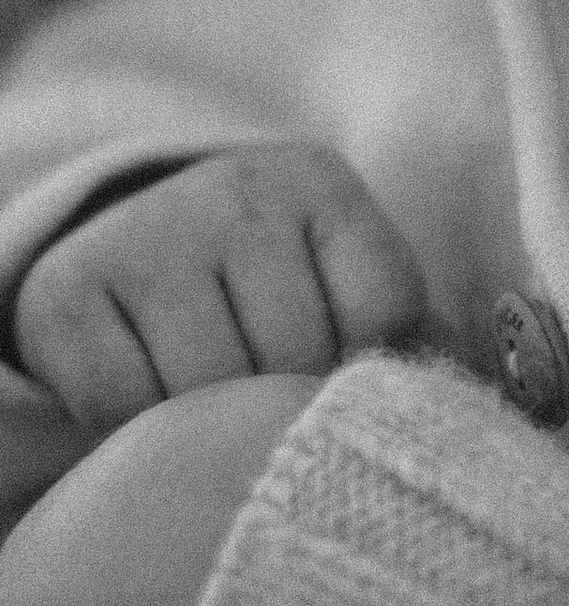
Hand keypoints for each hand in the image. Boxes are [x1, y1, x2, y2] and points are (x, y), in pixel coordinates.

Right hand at [11, 143, 425, 432]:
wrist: (134, 250)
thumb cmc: (272, 285)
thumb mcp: (345, 280)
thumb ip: (409, 335)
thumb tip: (466, 412)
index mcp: (319, 182)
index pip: (384, 311)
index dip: (365, 362)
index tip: (339, 357)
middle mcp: (232, 192)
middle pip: (297, 355)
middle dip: (287, 394)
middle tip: (264, 382)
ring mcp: (143, 234)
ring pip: (211, 388)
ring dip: (213, 417)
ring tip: (211, 388)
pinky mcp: (66, 292)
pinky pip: (126, 405)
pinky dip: (139, 423)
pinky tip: (149, 386)